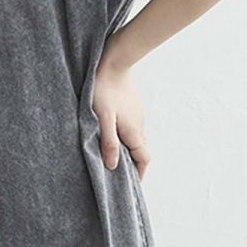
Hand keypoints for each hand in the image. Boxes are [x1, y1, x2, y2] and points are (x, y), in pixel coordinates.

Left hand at [91, 51, 150, 180]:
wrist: (113, 61)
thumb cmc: (104, 89)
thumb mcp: (102, 119)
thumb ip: (108, 143)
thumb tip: (113, 166)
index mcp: (133, 132)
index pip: (144, 159)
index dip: (139, 174)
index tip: (131, 185)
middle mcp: (139, 125)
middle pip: (140, 151)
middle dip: (133, 164)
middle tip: (120, 174)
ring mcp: (137, 115)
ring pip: (135, 138)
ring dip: (128, 150)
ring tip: (113, 156)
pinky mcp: (133, 106)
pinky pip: (132, 127)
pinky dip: (125, 136)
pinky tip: (111, 134)